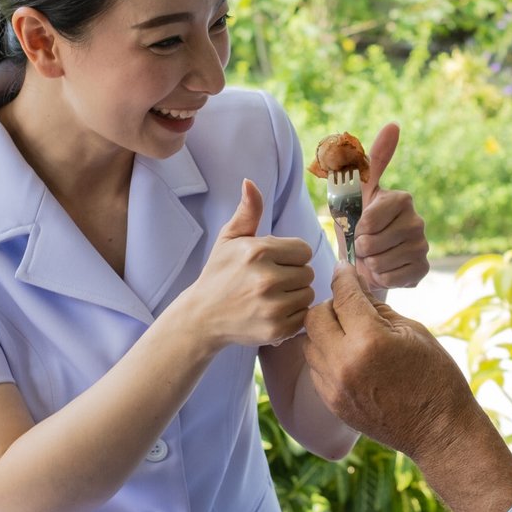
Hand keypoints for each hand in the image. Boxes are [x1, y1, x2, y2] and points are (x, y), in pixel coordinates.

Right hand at [188, 180, 314, 348]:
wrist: (202, 317)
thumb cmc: (219, 274)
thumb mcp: (229, 239)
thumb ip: (247, 212)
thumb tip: (250, 182)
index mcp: (257, 251)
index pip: (303, 250)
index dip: (291, 256)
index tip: (275, 263)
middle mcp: (266, 278)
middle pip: (308, 272)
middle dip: (294, 275)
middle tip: (272, 282)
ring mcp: (272, 306)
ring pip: (308, 294)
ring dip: (295, 295)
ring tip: (272, 297)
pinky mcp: (276, 329)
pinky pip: (303, 316)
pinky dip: (292, 316)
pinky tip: (273, 312)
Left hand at [303, 265, 477, 459]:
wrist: (438, 430)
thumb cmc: (435, 377)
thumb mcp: (413, 332)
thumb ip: (378, 309)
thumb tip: (355, 290)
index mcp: (369, 341)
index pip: (344, 296)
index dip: (344, 277)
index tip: (344, 268)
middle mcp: (343, 363)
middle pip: (315, 317)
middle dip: (330, 305)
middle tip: (350, 306)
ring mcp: (334, 386)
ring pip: (309, 343)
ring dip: (325, 331)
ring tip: (350, 333)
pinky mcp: (331, 403)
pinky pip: (315, 367)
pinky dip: (326, 355)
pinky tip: (349, 357)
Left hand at [350, 123, 429, 291]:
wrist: (362, 259)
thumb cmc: (355, 221)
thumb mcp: (353, 189)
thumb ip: (367, 159)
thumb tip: (395, 124)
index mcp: (401, 199)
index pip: (373, 217)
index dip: (359, 226)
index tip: (357, 227)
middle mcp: (417, 220)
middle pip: (375, 241)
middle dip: (360, 247)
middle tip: (361, 245)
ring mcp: (422, 246)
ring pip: (382, 261)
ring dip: (368, 263)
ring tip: (369, 257)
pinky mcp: (422, 269)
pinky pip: (392, 278)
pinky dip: (380, 278)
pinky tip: (381, 270)